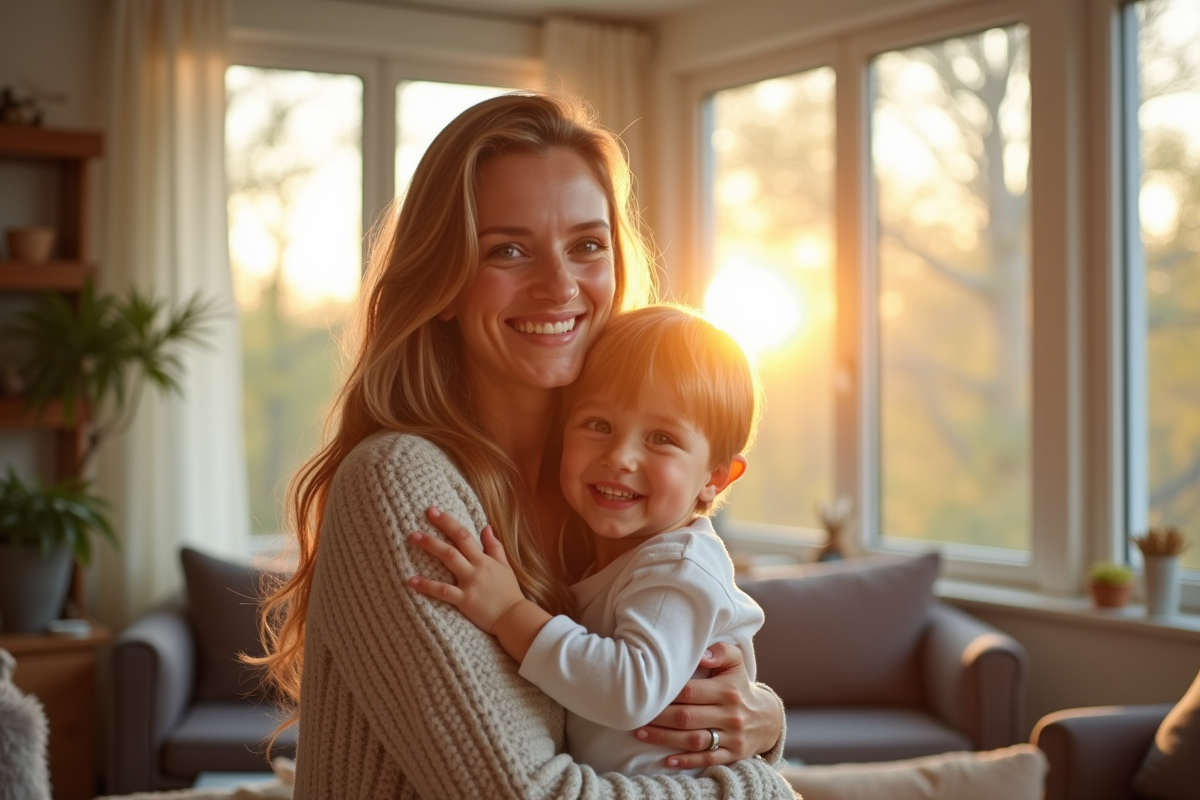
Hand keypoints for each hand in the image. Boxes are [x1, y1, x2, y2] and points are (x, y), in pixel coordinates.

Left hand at [406, 506, 524, 633]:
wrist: (513, 617)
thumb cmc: (509, 592)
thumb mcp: (505, 565)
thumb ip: (495, 546)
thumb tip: (486, 527)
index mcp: (484, 559)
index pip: (464, 535)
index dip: (448, 521)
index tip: (434, 510)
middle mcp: (475, 568)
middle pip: (453, 545)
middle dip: (436, 531)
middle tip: (418, 521)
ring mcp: (469, 583)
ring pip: (448, 560)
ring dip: (430, 548)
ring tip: (413, 538)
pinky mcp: (464, 600)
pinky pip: (443, 591)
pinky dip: (427, 586)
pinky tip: (411, 580)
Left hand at [633, 642, 783, 768]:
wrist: (767, 718)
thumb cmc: (740, 685)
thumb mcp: (736, 663)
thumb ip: (720, 652)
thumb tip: (701, 654)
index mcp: (727, 690)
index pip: (690, 692)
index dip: (666, 693)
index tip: (646, 693)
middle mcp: (730, 714)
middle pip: (687, 717)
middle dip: (658, 717)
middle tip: (636, 715)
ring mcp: (732, 737)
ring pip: (694, 740)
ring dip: (665, 738)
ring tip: (641, 733)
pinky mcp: (734, 755)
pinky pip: (708, 760)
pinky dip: (687, 761)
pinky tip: (667, 760)